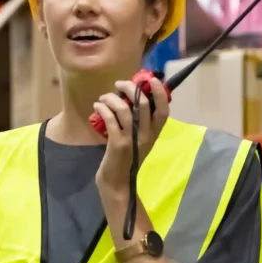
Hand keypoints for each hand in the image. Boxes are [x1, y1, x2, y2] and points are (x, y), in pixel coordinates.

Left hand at [92, 71, 168, 230]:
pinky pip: (110, 119)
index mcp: (155, 133)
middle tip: (119, 84)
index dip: (159, 92)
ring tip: (104, 97)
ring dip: (112, 98)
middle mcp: (147, 135)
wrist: (117, 183)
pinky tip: (97, 106)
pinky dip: (103, 108)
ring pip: (125, 109)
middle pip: (143, 104)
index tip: (150, 79)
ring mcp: (132, 139)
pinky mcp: (118, 144)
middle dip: (130, 88)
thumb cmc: (126, 158)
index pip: (163, 109)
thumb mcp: (138, 139)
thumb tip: (131, 97)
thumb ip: (139, 122)